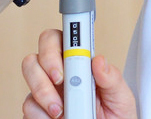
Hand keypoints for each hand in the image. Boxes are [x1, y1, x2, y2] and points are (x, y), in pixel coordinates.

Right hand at [21, 29, 137, 118]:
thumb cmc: (115, 115)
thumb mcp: (121, 97)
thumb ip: (112, 78)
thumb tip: (98, 60)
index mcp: (78, 64)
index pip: (59, 40)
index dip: (56, 44)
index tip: (66, 59)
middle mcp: (58, 75)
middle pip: (36, 55)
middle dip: (46, 66)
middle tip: (60, 82)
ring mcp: (45, 92)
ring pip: (29, 78)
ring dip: (43, 93)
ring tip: (61, 111)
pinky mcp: (38, 111)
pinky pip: (29, 106)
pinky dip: (40, 114)